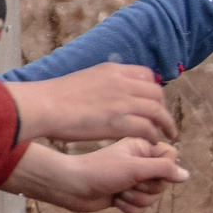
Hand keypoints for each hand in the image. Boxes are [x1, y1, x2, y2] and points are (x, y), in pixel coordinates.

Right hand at [4, 64, 177, 144]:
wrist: (44, 106)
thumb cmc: (54, 96)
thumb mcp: (83, 78)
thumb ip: (101, 83)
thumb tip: (105, 91)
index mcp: (112, 70)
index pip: (146, 75)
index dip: (153, 89)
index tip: (152, 101)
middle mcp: (122, 83)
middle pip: (156, 94)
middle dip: (163, 107)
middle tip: (163, 120)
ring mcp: (122, 102)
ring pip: (157, 112)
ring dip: (166, 124)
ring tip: (168, 134)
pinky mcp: (120, 123)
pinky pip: (148, 129)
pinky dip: (154, 136)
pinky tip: (152, 142)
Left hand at [6, 138, 188, 212]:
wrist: (70, 187)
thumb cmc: (100, 171)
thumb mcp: (135, 168)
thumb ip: (163, 170)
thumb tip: (186, 176)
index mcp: (141, 147)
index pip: (171, 156)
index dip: (164, 168)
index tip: (147, 170)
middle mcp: (138, 162)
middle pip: (163, 182)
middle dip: (147, 188)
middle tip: (128, 183)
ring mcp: (131, 180)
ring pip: (152, 198)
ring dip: (135, 199)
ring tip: (118, 191)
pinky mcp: (123, 195)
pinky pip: (140, 209)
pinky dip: (128, 208)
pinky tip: (114, 201)